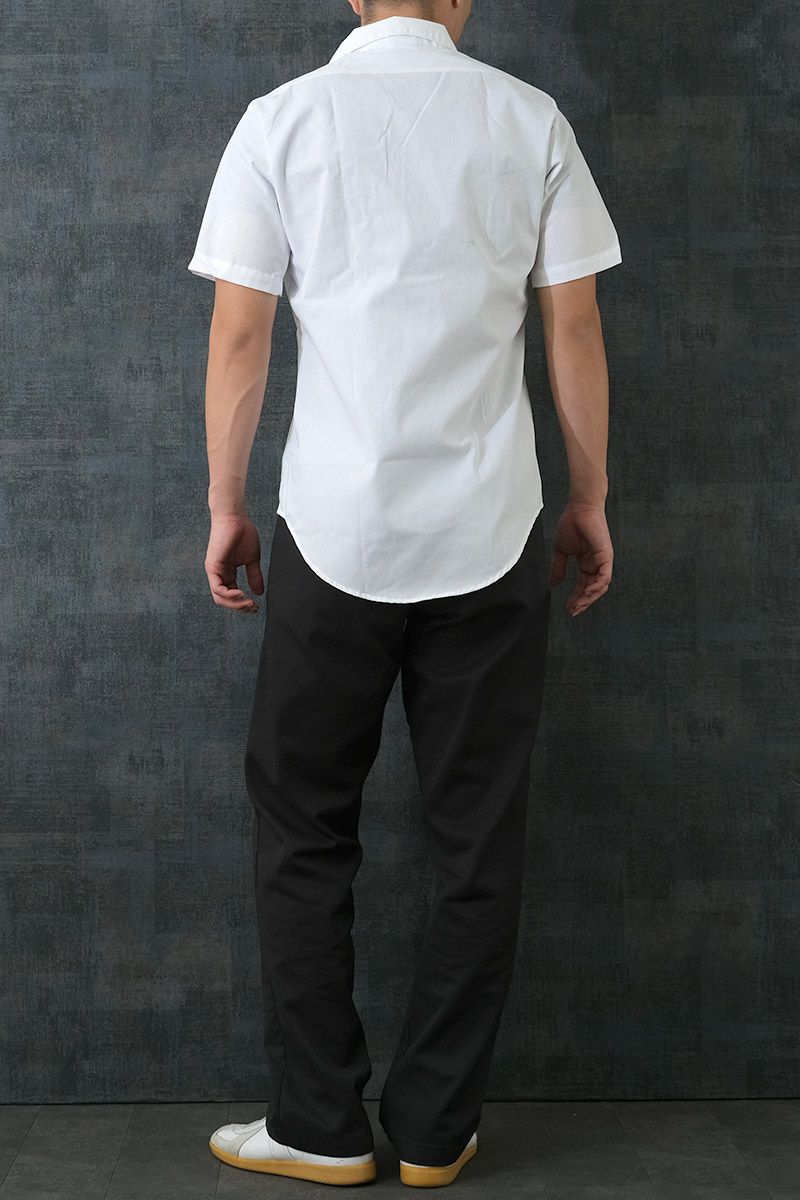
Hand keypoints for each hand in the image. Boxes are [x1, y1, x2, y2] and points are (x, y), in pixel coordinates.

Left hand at [204, 515, 263, 613]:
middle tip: (253, 608)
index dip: (243, 604)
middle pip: (224, 601)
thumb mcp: (252, 559)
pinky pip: (218, 588)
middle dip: (240, 608)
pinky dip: (229, 595)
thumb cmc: (242, 533)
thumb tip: (259, 592)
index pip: (231, 596)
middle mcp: (219, 574)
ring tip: (249, 603)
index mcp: (227, 573)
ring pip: (219, 598)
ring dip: (235, 604)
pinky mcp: (212, 566)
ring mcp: (214, 571)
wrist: (235, 517)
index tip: (256, 606)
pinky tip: (241, 594)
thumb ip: (254, 576)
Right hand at [549, 501, 613, 616]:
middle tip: (572, 611)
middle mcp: (596, 564)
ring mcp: (602, 561)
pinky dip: (596, 587)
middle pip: (592, 589)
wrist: (578, 508)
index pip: (582, 586)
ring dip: (589, 598)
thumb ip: (559, 568)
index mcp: (586, 563)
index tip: (568, 608)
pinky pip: (604, 577)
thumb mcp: (561, 551)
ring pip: (600, 587)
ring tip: (577, 605)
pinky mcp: (606, 556)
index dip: (576, 598)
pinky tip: (587, 594)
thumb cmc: (571, 524)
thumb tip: (553, 583)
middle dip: (582, 602)